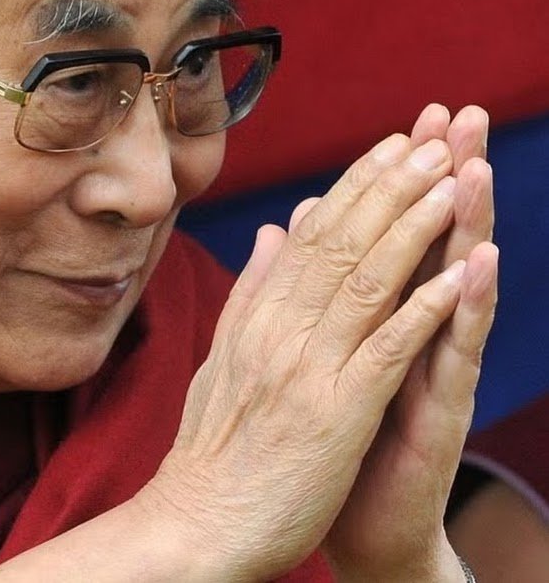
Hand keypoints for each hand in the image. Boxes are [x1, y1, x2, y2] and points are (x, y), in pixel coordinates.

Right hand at [142, 127, 470, 580]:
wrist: (199, 522)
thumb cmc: (216, 446)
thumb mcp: (226, 356)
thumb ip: (254, 290)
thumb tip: (276, 231)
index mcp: (260, 315)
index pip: (313, 234)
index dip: (355, 186)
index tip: (390, 147)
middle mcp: (281, 328)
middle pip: (342, 242)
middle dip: (391, 186)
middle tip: (431, 139)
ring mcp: (308, 366)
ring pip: (368, 280)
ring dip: (415, 227)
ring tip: (452, 179)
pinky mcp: (337, 412)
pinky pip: (388, 348)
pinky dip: (427, 305)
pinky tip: (463, 270)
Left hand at [324, 106, 496, 581]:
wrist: (355, 519)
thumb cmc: (336, 428)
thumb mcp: (320, 345)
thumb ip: (315, 281)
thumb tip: (294, 221)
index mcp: (377, 311)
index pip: (393, 227)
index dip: (402, 177)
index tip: (411, 120)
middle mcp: (412, 328)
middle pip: (433, 239)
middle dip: (447, 176)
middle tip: (463, 114)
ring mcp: (432, 366)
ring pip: (453, 283)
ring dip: (466, 222)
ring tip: (474, 165)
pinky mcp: (440, 411)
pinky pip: (453, 352)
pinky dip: (465, 305)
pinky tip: (478, 263)